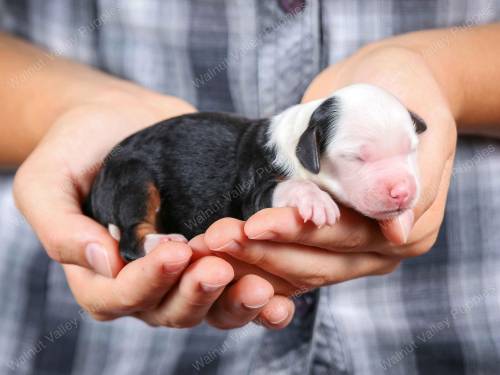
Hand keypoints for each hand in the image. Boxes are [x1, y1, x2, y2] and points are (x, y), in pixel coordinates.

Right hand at [13, 89, 287, 327]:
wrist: (119, 118)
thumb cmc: (76, 148)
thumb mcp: (47, 182)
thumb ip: (60, 228)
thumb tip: (102, 260)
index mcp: (100, 274)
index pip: (119, 296)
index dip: (146, 282)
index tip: (174, 251)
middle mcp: (144, 282)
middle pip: (170, 310)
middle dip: (197, 293)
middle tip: (220, 268)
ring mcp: (184, 271)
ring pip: (210, 307)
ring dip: (234, 302)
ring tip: (261, 288)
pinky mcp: (216, 253)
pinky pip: (238, 286)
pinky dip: (262, 297)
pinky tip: (282, 298)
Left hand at [192, 46, 455, 296]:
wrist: (389, 84)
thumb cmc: (399, 87)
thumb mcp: (401, 116)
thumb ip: (400, 171)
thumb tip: (398, 229)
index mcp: (413, 225)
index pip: (348, 237)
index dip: (298, 233)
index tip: (253, 225)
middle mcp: (384, 249)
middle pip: (318, 262)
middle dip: (263, 252)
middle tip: (215, 238)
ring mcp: (356, 252)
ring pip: (299, 271)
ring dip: (251, 260)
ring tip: (207, 244)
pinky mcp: (329, 247)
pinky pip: (289, 266)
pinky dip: (256, 261)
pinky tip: (222, 251)